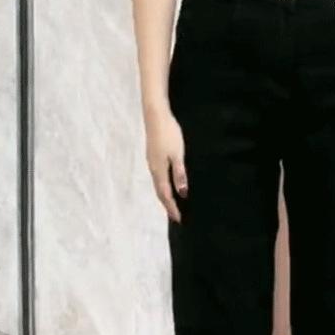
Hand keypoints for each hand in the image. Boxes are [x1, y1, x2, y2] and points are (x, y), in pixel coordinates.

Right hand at [145, 107, 186, 221]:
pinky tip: (168, 185)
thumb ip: (180, 174)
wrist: (155, 115)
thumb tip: (182, 192)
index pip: (165, 195)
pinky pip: (158, 177)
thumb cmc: (169, 134)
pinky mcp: (153, 156)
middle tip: (176, 216)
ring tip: (172, 204)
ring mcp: (152, 162)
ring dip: (165, 196)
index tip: (179, 219)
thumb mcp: (178, 154)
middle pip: (159, 192)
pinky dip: (163, 186)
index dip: (172, 207)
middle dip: (167, 205)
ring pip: (158, 184)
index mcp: (159, 170)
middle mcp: (153, 169)